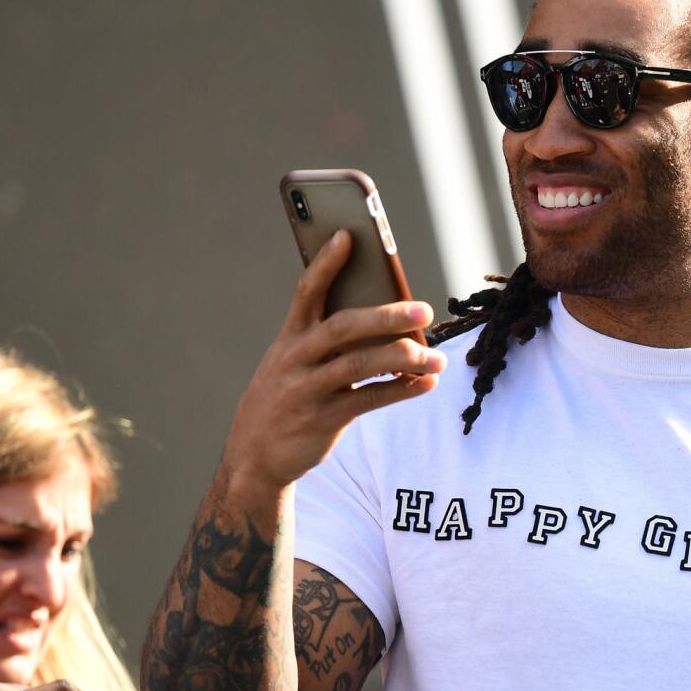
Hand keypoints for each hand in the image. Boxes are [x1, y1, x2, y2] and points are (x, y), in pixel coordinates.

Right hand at [223, 230, 446, 492]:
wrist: (254, 455)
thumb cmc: (287, 396)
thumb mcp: (293, 362)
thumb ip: (329, 340)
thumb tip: (386, 316)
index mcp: (289, 338)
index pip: (306, 292)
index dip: (326, 263)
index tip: (349, 236)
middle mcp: (296, 358)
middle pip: (343, 327)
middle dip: (386, 316)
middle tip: (424, 309)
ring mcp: (308, 389)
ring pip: (359, 364)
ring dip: (404, 358)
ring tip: (437, 357)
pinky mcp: (323, 419)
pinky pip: (369, 400)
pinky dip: (401, 390)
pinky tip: (426, 384)